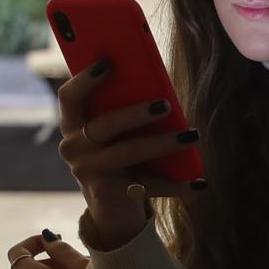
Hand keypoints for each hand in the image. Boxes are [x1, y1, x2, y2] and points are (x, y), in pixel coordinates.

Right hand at [56, 59, 204, 245]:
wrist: (111, 206)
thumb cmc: (118, 153)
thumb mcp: (116, 131)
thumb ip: (124, 106)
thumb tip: (159, 88)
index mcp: (72, 123)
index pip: (69, 97)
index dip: (85, 80)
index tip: (107, 63)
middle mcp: (74, 147)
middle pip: (105, 124)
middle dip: (137, 113)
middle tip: (166, 105)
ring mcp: (88, 172)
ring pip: (129, 152)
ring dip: (163, 143)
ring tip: (192, 135)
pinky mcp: (109, 194)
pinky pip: (147, 185)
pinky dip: (176, 184)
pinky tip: (199, 182)